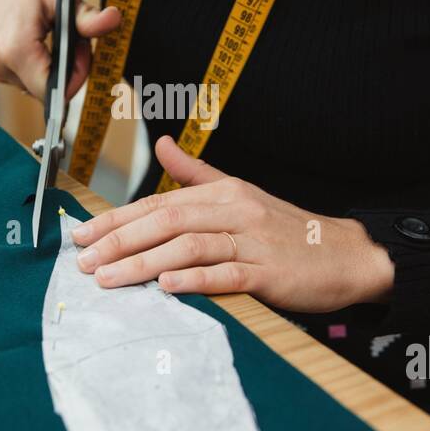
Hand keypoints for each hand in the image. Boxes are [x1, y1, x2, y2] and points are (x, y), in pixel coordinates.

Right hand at [0, 0, 120, 99]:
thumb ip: (85, 16)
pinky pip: (24, 77)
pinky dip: (39, 64)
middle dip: (68, 69)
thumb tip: (114, 20)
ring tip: (55, 33)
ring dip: (53, 66)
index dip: (77, 75)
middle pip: (46, 89)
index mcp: (15, 51)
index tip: (83, 48)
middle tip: (73, 37)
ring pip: (36, 84)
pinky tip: (41, 39)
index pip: (55, 90)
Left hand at [71, 136, 394, 312]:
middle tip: (85, 262)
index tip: (82, 235)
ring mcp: (252, 242)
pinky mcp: (270, 273)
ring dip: (145, 263)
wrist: (347, 254)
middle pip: (167, 221)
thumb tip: (164, 144)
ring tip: (111, 278)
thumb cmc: (288, 230)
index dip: (117, 218)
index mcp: (223, 193)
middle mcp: (235, 211)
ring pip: (190, 246)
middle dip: (120, 241)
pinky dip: (196, 279)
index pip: (159, 203)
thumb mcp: (240, 192)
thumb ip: (197, 174)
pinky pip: (227, 274)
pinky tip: (168, 286)